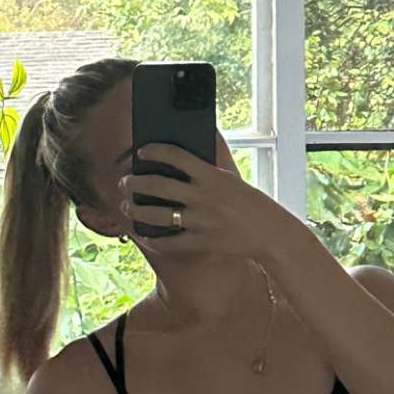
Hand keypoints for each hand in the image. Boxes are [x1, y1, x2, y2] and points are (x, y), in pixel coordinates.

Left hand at [120, 143, 292, 263]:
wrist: (269, 232)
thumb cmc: (248, 202)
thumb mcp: (229, 178)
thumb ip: (206, 168)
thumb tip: (182, 154)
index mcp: (211, 175)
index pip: (175, 156)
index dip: (154, 151)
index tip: (141, 151)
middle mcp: (203, 197)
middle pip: (158, 186)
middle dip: (134, 183)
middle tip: (124, 183)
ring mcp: (201, 221)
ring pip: (157, 215)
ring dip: (136, 210)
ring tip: (126, 207)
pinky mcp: (201, 241)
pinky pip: (169, 242)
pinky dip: (153, 239)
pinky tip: (144, 234)